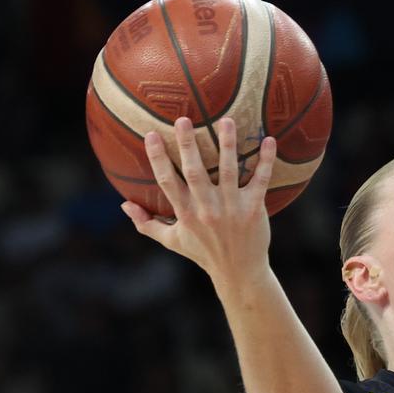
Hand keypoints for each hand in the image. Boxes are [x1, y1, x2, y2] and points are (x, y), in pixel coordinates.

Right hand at [122, 116, 276, 290]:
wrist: (239, 272)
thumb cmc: (204, 253)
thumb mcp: (172, 241)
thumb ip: (147, 224)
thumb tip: (124, 206)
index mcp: (186, 213)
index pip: (167, 182)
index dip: (158, 158)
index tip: (151, 135)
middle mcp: (207, 209)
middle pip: (195, 172)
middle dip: (188, 145)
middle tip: (183, 119)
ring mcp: (232, 208)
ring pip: (229, 170)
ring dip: (228, 144)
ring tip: (226, 120)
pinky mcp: (253, 208)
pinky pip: (261, 180)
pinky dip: (266, 161)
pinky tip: (269, 141)